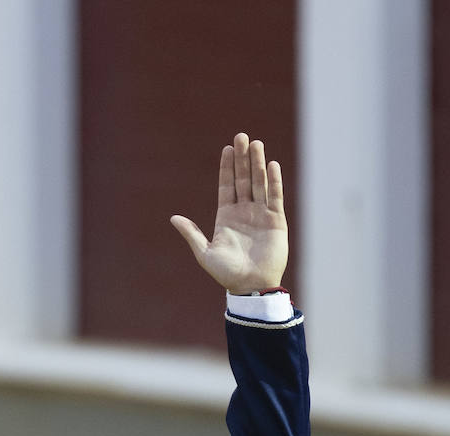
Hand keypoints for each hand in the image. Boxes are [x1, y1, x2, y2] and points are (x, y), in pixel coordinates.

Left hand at [170, 132, 287, 293]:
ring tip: (256, 143)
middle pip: (243, 179)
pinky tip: (271, 165)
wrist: (250, 286)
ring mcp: (260, 214)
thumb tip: (173, 218)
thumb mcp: (204, 252)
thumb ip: (191, 233)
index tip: (227, 148)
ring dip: (258, 163)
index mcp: (226, 216)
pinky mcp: (276, 220)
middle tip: (242, 136)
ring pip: (259, 183)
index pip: (226, 186)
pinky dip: (273, 181)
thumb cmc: (226, 273)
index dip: (227, 167)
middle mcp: (244, 212)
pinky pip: (274, 196)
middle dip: (243, 158)